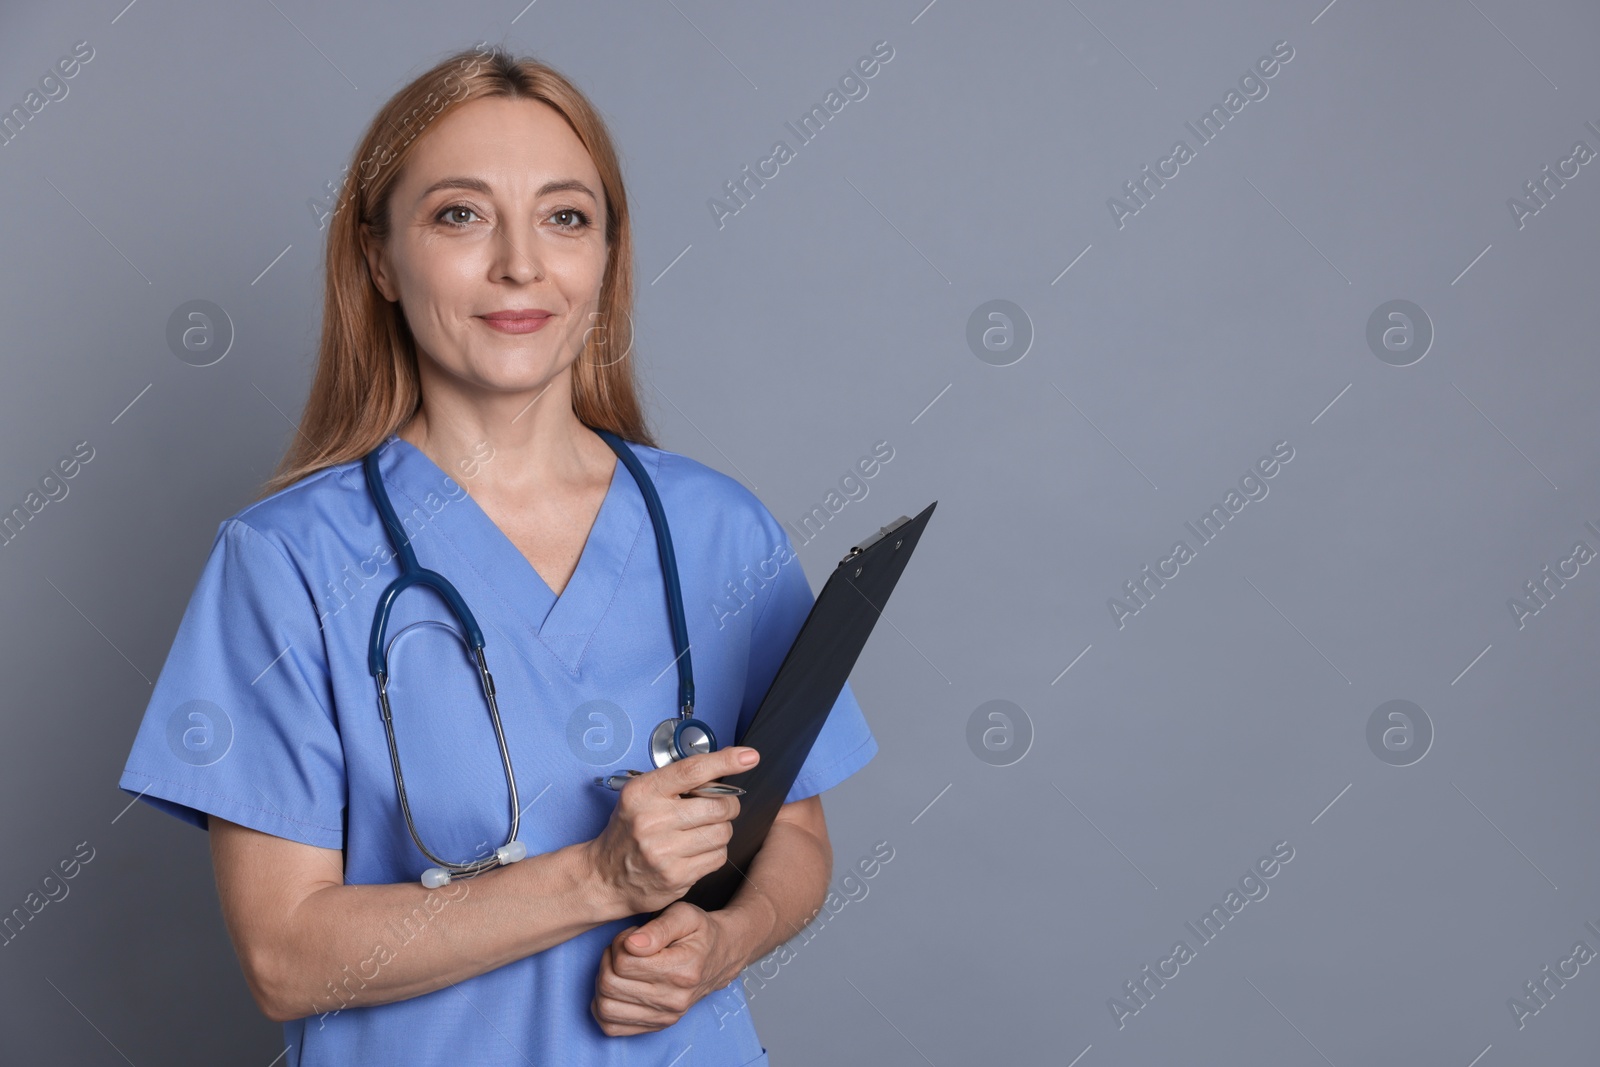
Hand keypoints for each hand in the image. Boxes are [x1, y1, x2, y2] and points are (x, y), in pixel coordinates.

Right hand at [586, 747, 757, 914]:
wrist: (605, 877)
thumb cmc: (628, 831)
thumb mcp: (643, 795)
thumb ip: (679, 781)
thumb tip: (725, 763)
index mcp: (643, 793)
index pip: (693, 770)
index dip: (726, 761)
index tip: (749, 756)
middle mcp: (652, 820)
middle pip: (718, 805)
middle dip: (727, 805)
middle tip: (717, 808)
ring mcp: (664, 851)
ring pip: (722, 832)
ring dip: (720, 830)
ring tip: (701, 832)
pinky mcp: (676, 876)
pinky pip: (718, 857)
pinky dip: (715, 852)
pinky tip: (696, 851)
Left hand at [590, 901, 748, 1036]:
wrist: (722, 955)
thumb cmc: (700, 932)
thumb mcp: (685, 915)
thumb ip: (658, 927)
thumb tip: (631, 944)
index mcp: (682, 970)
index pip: (624, 963)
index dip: (619, 943)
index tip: (632, 937)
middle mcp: (674, 999)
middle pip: (611, 985)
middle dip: (608, 961)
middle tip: (623, 949)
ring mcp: (666, 1016)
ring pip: (607, 1007)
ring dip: (603, 983)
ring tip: (619, 967)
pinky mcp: (658, 1026)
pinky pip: (612, 1027)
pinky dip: (604, 1007)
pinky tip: (616, 988)